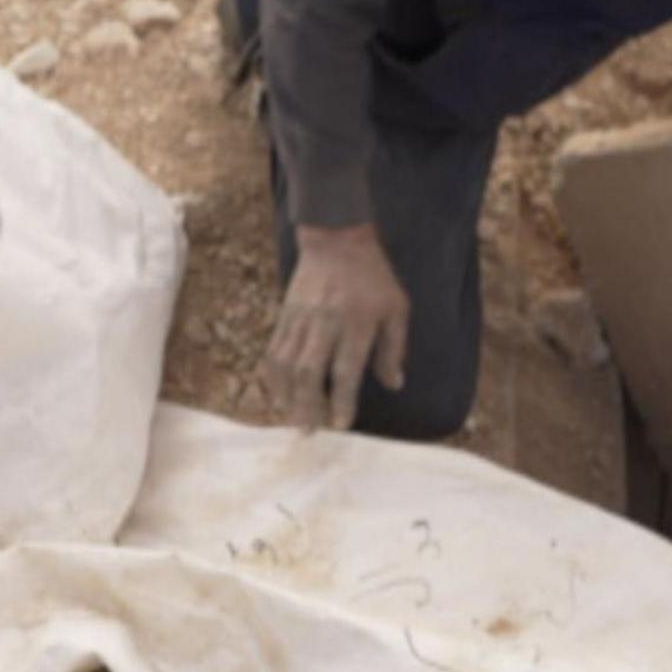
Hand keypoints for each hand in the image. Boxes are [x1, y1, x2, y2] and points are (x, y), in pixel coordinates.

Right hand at [262, 224, 409, 432]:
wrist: (336, 240)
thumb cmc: (373, 278)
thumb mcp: (397, 308)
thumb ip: (395, 348)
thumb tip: (394, 384)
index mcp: (357, 323)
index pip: (346, 369)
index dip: (343, 400)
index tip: (341, 425)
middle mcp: (326, 323)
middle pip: (310, 371)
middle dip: (308, 405)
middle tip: (309, 431)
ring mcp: (301, 319)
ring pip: (287, 364)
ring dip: (287, 396)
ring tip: (293, 419)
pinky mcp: (285, 316)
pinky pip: (274, 351)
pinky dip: (274, 377)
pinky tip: (279, 394)